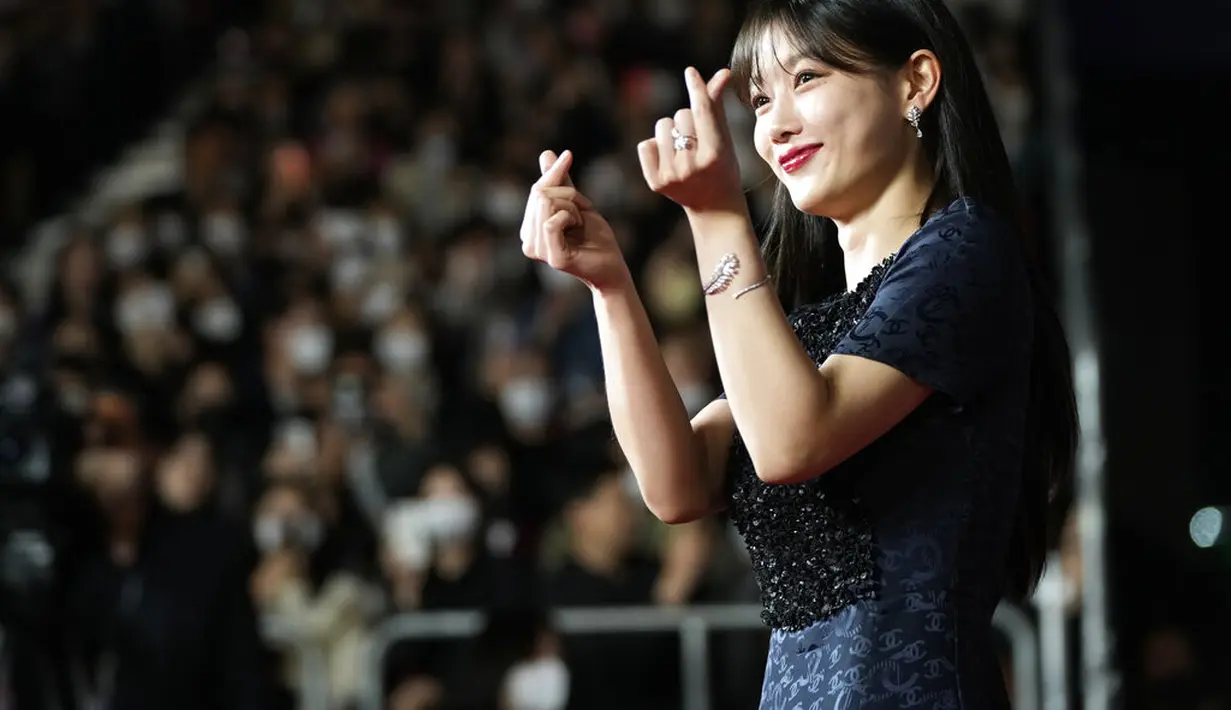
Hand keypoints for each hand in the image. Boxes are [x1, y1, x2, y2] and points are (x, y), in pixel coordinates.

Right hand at [520, 150, 630, 293]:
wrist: (613, 267)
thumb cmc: (595, 237)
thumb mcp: (576, 203)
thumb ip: (559, 181)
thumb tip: (545, 153)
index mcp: (530, 229)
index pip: (536, 191)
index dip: (553, 172)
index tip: (568, 156)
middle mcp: (528, 241)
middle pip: (539, 194)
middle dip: (567, 193)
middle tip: (582, 212)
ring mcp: (539, 251)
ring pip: (547, 204)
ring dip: (572, 206)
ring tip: (580, 222)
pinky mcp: (553, 258)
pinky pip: (553, 222)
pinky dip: (571, 216)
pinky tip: (579, 226)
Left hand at [638, 68, 744, 215]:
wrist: (714, 206)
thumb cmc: (722, 165)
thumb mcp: (724, 137)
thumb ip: (717, 105)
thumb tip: (722, 71)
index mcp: (715, 154)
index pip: (703, 112)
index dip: (696, 89)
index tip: (690, 72)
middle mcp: (692, 166)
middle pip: (681, 115)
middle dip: (688, 120)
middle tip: (698, 141)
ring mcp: (672, 175)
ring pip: (662, 126)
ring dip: (671, 131)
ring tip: (683, 149)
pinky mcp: (655, 183)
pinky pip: (646, 144)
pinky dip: (656, 146)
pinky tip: (669, 159)